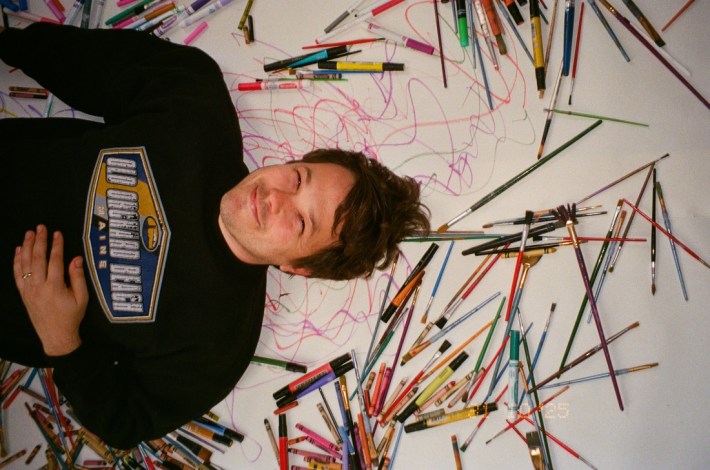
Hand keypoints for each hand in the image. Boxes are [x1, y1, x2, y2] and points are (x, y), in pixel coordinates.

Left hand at [13, 225, 88, 356]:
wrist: (56, 335)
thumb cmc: (71, 317)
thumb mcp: (81, 298)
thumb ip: (77, 277)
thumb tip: (76, 259)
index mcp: (55, 287)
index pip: (55, 260)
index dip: (56, 245)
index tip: (57, 233)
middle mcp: (39, 286)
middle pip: (38, 258)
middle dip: (40, 241)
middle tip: (41, 227)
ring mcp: (29, 290)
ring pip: (25, 264)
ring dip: (27, 247)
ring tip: (29, 234)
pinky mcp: (24, 294)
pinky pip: (17, 275)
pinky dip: (17, 261)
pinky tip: (19, 251)